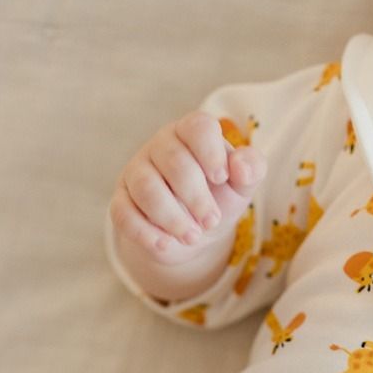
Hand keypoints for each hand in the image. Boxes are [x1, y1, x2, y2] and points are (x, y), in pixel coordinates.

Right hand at [109, 110, 266, 264]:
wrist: (192, 231)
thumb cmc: (218, 198)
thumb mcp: (240, 186)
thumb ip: (251, 170)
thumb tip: (242, 166)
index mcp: (191, 133)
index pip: (197, 127)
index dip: (210, 152)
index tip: (222, 178)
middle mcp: (160, 146)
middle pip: (173, 162)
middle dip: (196, 196)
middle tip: (211, 222)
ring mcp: (136, 172)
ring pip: (147, 189)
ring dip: (172, 217)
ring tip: (193, 237)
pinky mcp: (121, 201)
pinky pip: (125, 213)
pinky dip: (146, 233)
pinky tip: (166, 244)